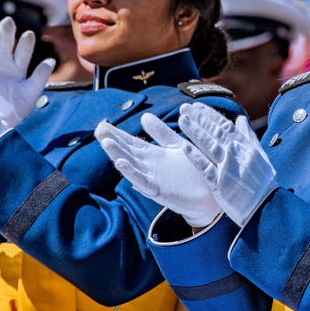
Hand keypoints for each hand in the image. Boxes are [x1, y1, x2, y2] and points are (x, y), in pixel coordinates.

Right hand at [0, 16, 55, 127]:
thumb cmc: (14, 111)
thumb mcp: (30, 93)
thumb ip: (40, 76)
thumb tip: (51, 60)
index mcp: (18, 68)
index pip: (24, 51)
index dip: (26, 43)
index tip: (29, 35)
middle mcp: (3, 63)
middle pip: (5, 43)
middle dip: (7, 32)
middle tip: (8, 22)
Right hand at [96, 114, 220, 227]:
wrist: (210, 195)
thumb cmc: (193, 170)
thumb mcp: (176, 146)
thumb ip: (161, 133)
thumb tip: (144, 115)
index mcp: (152, 155)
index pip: (130, 142)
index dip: (117, 134)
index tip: (102, 124)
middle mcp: (148, 167)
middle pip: (126, 152)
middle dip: (112, 141)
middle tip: (98, 129)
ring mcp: (152, 179)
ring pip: (130, 166)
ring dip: (117, 155)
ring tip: (106, 142)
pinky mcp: (160, 191)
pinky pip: (143, 182)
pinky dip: (132, 173)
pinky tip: (121, 164)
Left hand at [178, 102, 276, 226]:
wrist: (265, 207)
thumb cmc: (263, 182)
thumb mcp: (260, 156)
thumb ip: (248, 136)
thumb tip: (241, 119)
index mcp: (245, 147)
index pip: (225, 125)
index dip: (210, 114)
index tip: (197, 106)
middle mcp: (236, 154)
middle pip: (215, 131)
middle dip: (199, 118)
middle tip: (184, 108)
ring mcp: (228, 168)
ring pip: (209, 145)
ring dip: (195, 131)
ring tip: (182, 120)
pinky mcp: (220, 184)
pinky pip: (205, 167)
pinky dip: (194, 156)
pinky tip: (183, 146)